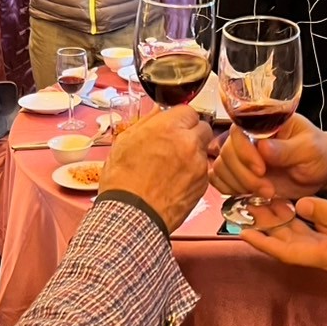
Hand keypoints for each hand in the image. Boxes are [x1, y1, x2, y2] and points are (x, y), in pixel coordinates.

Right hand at [100, 105, 211, 230]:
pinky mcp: (203, 184)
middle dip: (191, 133)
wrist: (132, 215)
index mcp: (168, 127)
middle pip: (202, 127)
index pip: (188, 110)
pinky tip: (176, 181)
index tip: (174, 126)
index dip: (179, 119)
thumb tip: (157, 112)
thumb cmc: (123, 180)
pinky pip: (203, 171)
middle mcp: (188, 142)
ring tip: (173, 166)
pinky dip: (194, 173)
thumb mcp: (124, 142)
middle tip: (176, 144)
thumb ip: (146, 122)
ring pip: (204, 150)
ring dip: (193, 153)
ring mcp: (198, 164)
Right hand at [209, 114, 326, 199]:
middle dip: (245, 175)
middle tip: (268, 189)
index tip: (261, 170)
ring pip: (222, 168)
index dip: (245, 152)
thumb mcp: (310, 149)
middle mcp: (248, 135)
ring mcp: (242, 154)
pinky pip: (221, 180)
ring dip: (240, 185)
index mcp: (264, 121)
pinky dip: (232, 190)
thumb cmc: (319, 153)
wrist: (322, 171)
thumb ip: (287, 149)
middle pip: (227, 152)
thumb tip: (262, 147)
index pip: (239, 131)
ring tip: (265, 193)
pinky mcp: (240, 172)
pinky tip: (251, 194)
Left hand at [240, 198, 326, 299]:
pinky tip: (300, 204)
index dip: (262, 240)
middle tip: (245, 209)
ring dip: (285, 223)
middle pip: (291, 244)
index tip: (239, 229)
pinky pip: (322, 233)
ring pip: (305, 238)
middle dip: (267, 228)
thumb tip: (301, 204)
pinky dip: (307, 220)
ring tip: (264, 203)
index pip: (287, 251)